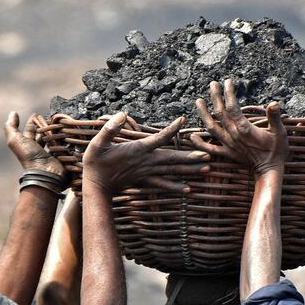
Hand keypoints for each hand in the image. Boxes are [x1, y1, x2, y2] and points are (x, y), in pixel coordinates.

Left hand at [4, 112, 66, 177]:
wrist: (44, 171)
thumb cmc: (29, 155)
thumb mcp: (15, 140)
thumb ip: (11, 127)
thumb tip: (13, 112)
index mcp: (28, 143)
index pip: (30, 129)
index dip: (32, 121)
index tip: (37, 113)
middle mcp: (38, 147)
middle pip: (42, 132)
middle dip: (45, 125)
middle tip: (51, 117)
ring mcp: (50, 151)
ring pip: (53, 137)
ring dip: (55, 130)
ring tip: (60, 122)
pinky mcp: (61, 154)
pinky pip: (63, 143)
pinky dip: (64, 138)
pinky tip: (67, 132)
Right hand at [83, 112, 209, 194]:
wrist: (96, 187)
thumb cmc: (95, 163)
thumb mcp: (97, 143)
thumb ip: (109, 129)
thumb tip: (122, 114)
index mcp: (138, 150)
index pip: (159, 138)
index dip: (171, 129)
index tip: (182, 120)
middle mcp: (146, 162)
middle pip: (172, 159)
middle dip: (191, 157)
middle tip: (208, 155)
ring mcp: (147, 173)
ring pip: (172, 171)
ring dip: (190, 170)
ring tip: (207, 169)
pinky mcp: (145, 181)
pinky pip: (164, 185)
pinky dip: (176, 187)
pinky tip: (189, 190)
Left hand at [191, 79, 288, 176]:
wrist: (269, 170)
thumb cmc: (277, 150)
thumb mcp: (280, 132)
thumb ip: (274, 117)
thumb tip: (274, 103)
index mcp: (244, 128)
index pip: (233, 107)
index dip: (228, 93)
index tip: (228, 82)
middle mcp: (233, 135)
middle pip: (220, 113)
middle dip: (215, 97)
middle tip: (212, 84)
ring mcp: (228, 145)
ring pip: (211, 128)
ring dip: (203, 114)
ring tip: (198, 101)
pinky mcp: (227, 153)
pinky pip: (210, 149)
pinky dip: (200, 143)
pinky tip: (192, 137)